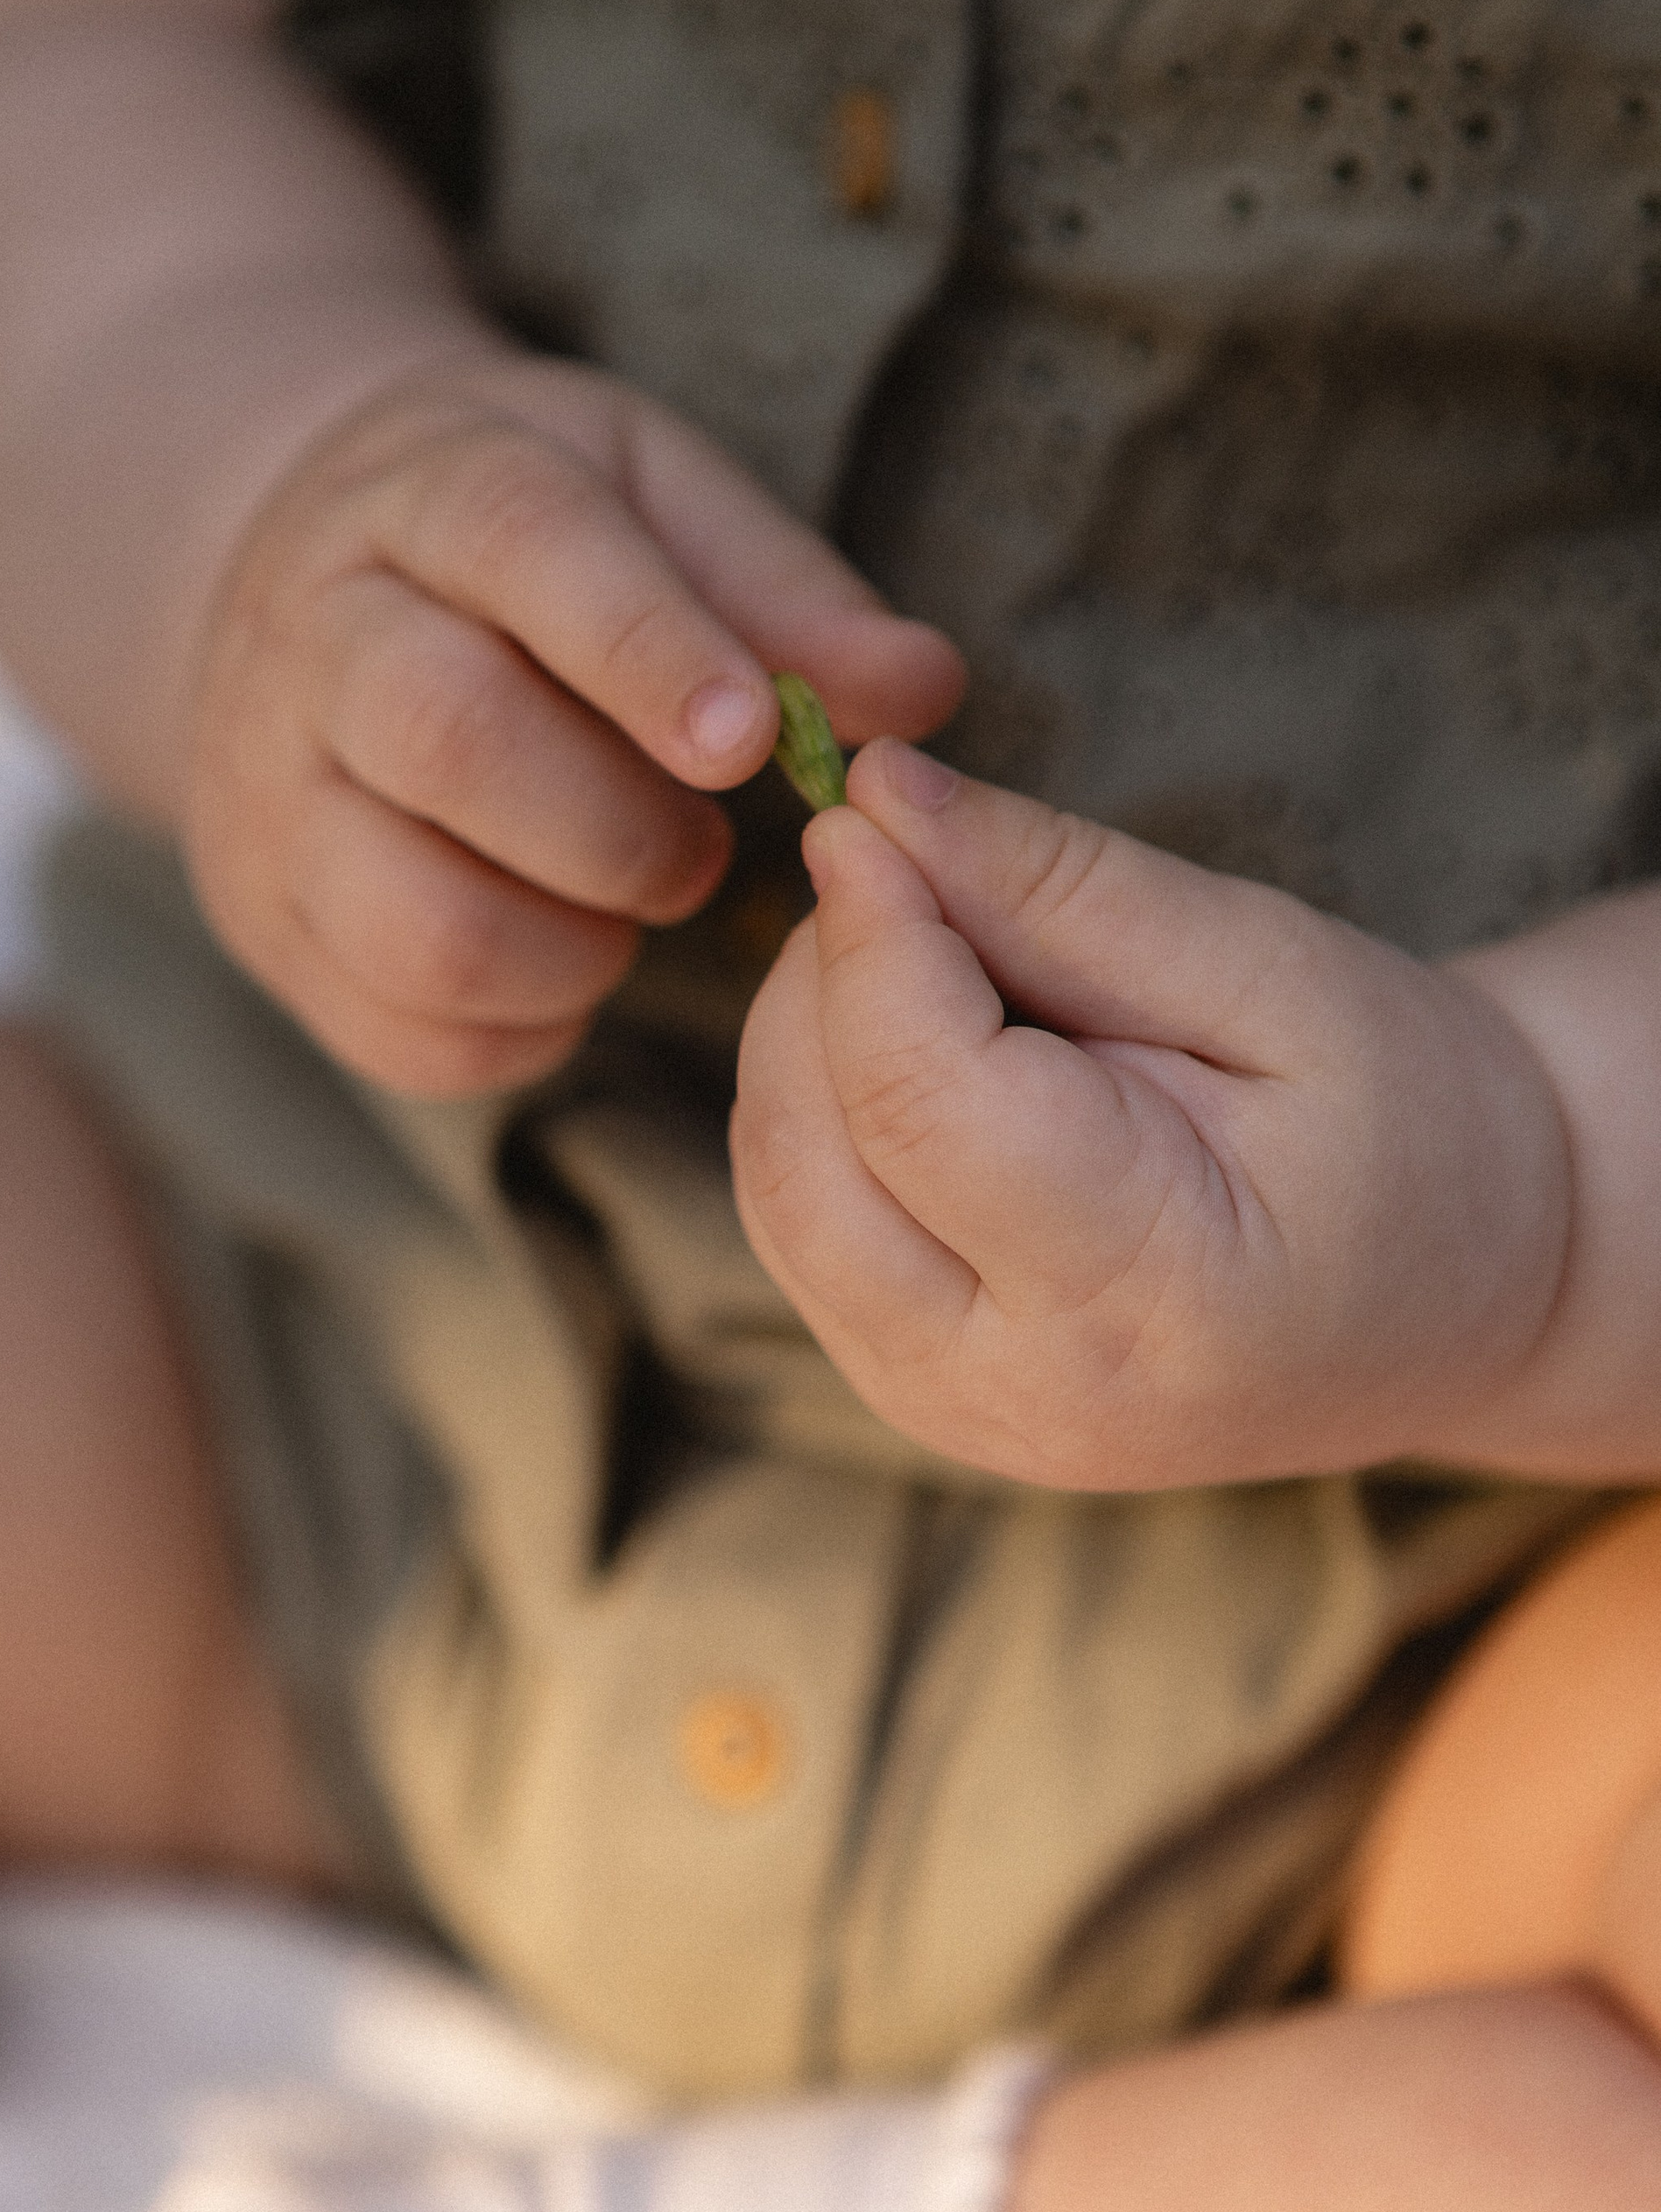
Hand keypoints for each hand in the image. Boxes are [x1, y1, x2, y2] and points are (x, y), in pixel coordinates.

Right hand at [179, 355, 964, 1093]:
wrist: (297, 581)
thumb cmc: (522, 546)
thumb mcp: (648, 498)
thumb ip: (782, 591)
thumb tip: (922, 692)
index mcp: (428, 495)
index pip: (521, 547)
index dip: (646, 649)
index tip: (753, 738)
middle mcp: (315, 640)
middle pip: (448, 738)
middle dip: (620, 826)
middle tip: (699, 850)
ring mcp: (268, 796)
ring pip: (417, 920)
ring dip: (573, 951)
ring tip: (627, 910)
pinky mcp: (264, 925)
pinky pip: (397, 1031)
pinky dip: (518, 1030)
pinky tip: (561, 968)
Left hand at [730, 742, 1573, 1489]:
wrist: (1440, 1297)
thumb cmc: (1408, 1127)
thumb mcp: (1282, 977)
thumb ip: (1073, 893)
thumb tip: (879, 799)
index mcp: (1147, 1298)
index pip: (919, 1102)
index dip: (868, 935)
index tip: (865, 807)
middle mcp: (1016, 1390)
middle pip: (808, 1149)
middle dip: (826, 979)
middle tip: (923, 872)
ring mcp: (943, 1412)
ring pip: (772, 1184)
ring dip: (811, 1037)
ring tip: (955, 965)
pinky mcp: (902, 1391)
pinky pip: (792, 1219)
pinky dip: (822, 1103)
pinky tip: (934, 1053)